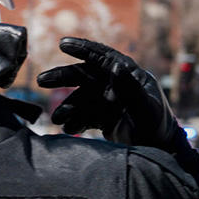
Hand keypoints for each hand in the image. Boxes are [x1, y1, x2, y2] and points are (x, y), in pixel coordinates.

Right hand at [36, 38, 182, 150]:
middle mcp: (117, 86)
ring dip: (67, 107)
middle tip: (42, 81)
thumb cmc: (156, 130)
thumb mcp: (145, 110)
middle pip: (86, 75)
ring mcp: (108, 102)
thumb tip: (115, 66)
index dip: (84, 49)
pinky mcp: (102, 118)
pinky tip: (69, 128)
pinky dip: (73, 121)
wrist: (157, 154)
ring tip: (58, 119)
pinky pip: (81, 115)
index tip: (63, 44)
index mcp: (131, 77)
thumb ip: (130, 90)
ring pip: (80, 98)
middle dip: (63, 77)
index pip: (105, 58)